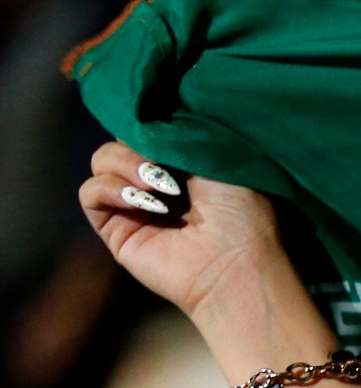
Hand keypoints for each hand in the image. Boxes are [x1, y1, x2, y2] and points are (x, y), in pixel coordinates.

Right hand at [78, 142, 289, 325]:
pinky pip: (90, 192)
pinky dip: (111, 188)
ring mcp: (134, 205)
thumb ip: (181, 135)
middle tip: (168, 167)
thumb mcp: (219, 160)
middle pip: (120, 139)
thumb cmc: (242, 215)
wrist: (236, 265)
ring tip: (161, 187)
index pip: (147, 128)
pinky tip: (146, 202)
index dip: (149, 122)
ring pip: (101, 160)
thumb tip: (144, 123)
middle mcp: (156, 182)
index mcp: (184, 164)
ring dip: (126, 164)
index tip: (165, 126)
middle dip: (139, 143)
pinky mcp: (115, 228)